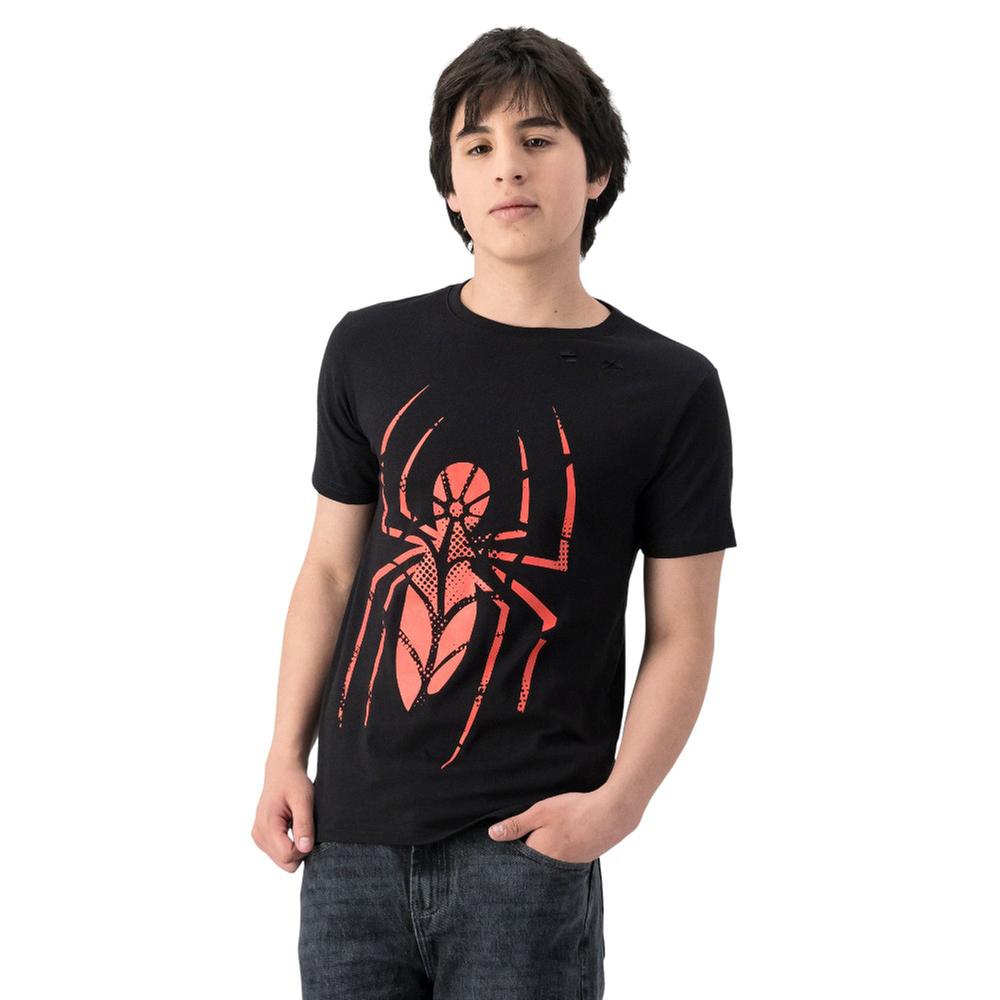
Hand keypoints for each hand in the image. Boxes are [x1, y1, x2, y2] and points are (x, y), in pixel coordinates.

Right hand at [251, 757, 315, 871]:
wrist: (282, 771)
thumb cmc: (294, 782)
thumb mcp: (304, 799)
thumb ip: (304, 824)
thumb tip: (305, 848)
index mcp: (267, 826)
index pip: (288, 856)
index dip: (305, 848)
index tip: (310, 829)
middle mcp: (259, 835)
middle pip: (286, 863)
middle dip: (300, 850)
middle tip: (306, 827)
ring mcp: (258, 837)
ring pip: (283, 861)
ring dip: (295, 847)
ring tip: (298, 824)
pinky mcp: (261, 837)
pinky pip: (279, 853)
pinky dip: (289, 844)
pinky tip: (292, 827)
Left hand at [487, 786, 638, 863]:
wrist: (613, 814)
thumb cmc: (574, 810)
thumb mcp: (541, 812)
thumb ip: (516, 825)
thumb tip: (492, 835)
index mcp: (540, 854)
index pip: (518, 861)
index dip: (510, 853)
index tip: (503, 849)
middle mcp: (554, 865)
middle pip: (533, 864)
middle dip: (527, 857)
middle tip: (523, 841)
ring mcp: (570, 864)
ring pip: (549, 862)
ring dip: (544, 854)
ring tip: (543, 840)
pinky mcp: (583, 858)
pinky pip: (564, 859)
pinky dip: (559, 851)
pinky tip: (562, 839)